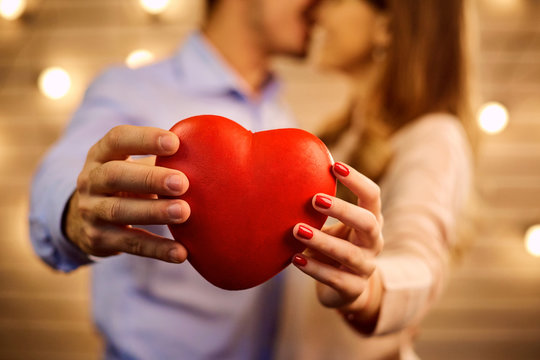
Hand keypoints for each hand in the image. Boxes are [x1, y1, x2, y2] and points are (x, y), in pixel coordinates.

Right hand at [64, 125, 189, 262]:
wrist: (85, 221)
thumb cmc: (127, 183)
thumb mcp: (133, 166)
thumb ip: (161, 159)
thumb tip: (210, 151)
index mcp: (101, 154)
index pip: (118, 139)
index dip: (144, 139)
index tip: (174, 143)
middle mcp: (90, 180)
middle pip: (114, 175)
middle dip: (149, 178)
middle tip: (182, 183)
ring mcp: (91, 211)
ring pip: (119, 210)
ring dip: (153, 212)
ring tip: (184, 212)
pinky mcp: (98, 239)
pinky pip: (129, 244)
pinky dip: (156, 249)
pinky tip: (180, 252)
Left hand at [292, 162, 383, 328]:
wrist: (346, 289)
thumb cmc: (335, 246)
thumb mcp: (332, 226)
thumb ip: (319, 206)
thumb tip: (286, 173)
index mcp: (370, 221)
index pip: (372, 196)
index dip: (357, 180)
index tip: (335, 166)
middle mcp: (373, 243)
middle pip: (368, 223)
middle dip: (343, 210)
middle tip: (314, 199)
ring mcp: (365, 267)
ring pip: (348, 254)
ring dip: (322, 240)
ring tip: (297, 230)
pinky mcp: (353, 289)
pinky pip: (334, 278)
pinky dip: (314, 268)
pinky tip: (295, 259)